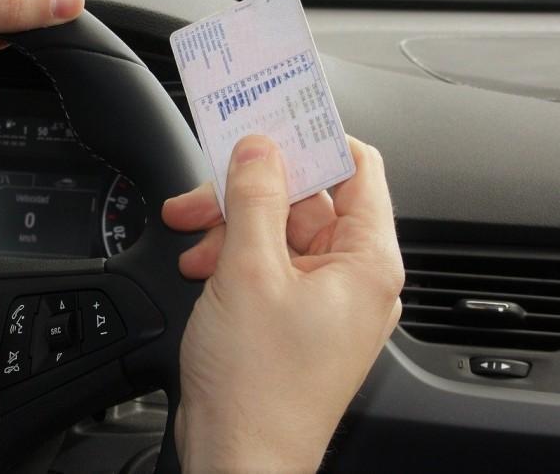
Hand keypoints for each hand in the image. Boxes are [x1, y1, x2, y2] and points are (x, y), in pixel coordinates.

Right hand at [163, 135, 403, 471]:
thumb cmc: (259, 388)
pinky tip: (200, 265)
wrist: (240, 462)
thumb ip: (256, 197)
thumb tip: (259, 147)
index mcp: (367, 261)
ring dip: (234, 225)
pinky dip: (234, 258)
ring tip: (193, 236)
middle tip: (206, 189)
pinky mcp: (295, 321)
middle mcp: (354, 279)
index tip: (273, 119)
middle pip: (308, 199)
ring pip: (281, 231)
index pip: (358, 168)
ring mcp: (325, 302)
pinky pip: (270, 266)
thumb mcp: (249, 271)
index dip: (315, 138)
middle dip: (251, 190)